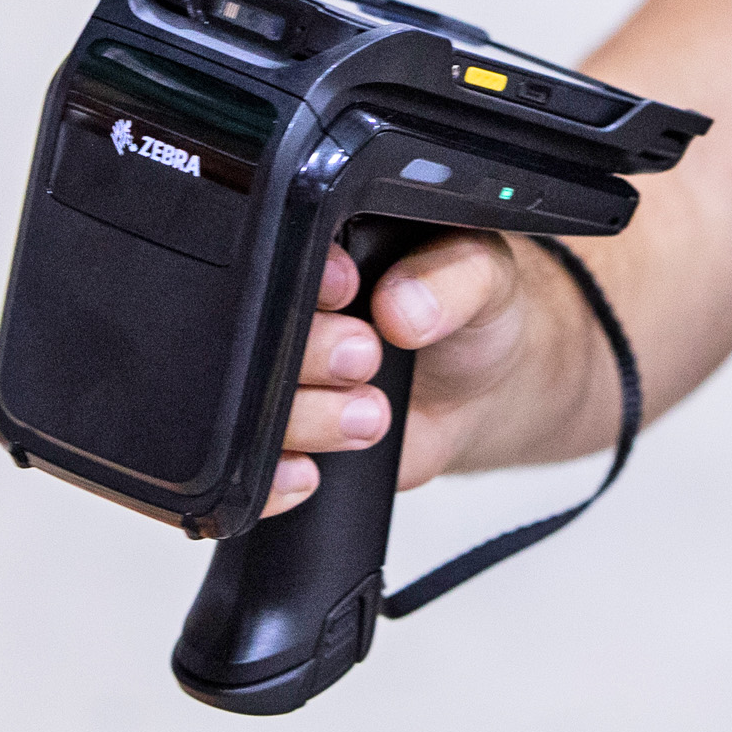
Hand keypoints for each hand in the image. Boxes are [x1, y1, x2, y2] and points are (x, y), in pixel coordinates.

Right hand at [261, 232, 536, 517]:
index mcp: (322, 254)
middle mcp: (288, 319)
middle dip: (308, 353)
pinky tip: (312, 471)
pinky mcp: (287, 442)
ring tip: (371, 414)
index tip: (348, 290)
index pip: (278, 256)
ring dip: (305, 417)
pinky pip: (250, 468)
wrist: (481, 396)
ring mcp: (282, 383)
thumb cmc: (476, 320)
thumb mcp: (484, 276)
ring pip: (247, 405)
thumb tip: (402, 305)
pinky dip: (272, 477)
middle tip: (365, 354)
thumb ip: (452, 276)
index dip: (306, 281)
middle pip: (253, 335)